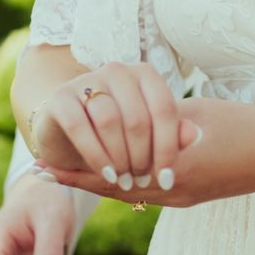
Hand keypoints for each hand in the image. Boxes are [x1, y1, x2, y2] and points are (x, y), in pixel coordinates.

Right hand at [30, 60, 190, 189]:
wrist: (69, 132)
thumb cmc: (118, 134)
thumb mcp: (148, 136)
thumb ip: (172, 134)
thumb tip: (194, 135)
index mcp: (144, 75)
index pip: (164, 109)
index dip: (168, 148)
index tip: (167, 179)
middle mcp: (117, 72)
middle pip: (138, 118)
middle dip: (142, 157)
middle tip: (142, 182)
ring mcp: (86, 81)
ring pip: (109, 121)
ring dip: (120, 158)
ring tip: (125, 180)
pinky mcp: (61, 98)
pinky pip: (80, 127)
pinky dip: (96, 155)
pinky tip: (107, 174)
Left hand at [32, 95, 254, 206]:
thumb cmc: (248, 127)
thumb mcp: (199, 116)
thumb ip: (161, 121)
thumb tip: (131, 122)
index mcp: (170, 174)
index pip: (110, 177)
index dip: (75, 171)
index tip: (41, 166)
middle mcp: (173, 192)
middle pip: (115, 190)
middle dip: (80, 178)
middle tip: (42, 172)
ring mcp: (184, 197)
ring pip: (132, 191)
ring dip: (102, 180)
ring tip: (71, 171)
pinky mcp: (195, 193)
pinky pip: (151, 190)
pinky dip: (127, 180)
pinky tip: (117, 170)